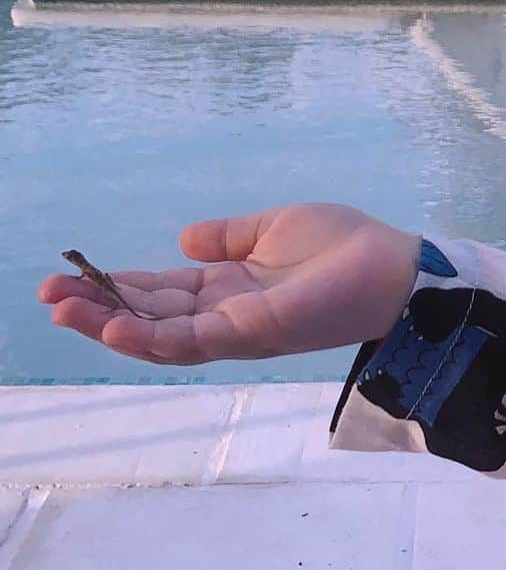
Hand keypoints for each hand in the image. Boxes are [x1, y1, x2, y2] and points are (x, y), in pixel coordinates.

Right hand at [38, 204, 419, 365]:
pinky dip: (150, 338)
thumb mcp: (274, 227)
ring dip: (108, 326)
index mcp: (229, 287)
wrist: (394, 265)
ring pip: (159, 336)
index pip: (160, 292)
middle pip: (149, 317)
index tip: (70, 275)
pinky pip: (192, 342)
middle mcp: (225, 313)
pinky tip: (113, 327)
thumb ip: (228, 236)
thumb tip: (183, 239)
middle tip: (47, 296)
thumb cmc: (344, 244)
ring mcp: (236, 328)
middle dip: (97, 310)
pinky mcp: (252, 334)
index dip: (116, 286)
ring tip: (62, 311)